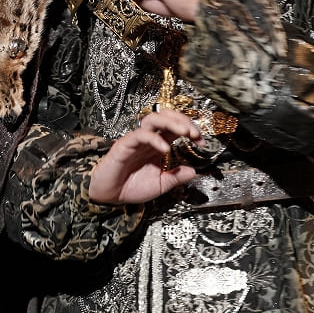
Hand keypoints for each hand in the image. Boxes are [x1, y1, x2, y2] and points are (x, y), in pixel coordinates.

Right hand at [88, 109, 202, 204]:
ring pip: (153, 119)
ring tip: (185, 132)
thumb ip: (176, 177)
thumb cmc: (132, 187)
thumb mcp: (160, 185)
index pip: (176, 128)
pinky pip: (141, 135)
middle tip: (196, 133)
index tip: (202, 142)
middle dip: (183, 121)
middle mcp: (149, 139)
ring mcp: (137, 140)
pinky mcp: (125, 144)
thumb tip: (194, 171)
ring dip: (172, 122)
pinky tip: (165, 148)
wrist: (111, 196)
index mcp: (158, 145)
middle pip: (166, 116)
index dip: (191, 130)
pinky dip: (155, 139)